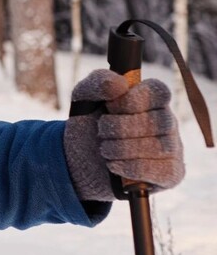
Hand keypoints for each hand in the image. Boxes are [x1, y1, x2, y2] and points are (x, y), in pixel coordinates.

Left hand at [64, 69, 183, 201]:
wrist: (82, 161)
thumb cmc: (89, 124)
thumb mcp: (84, 98)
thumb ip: (98, 82)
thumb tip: (120, 84)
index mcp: (151, 99)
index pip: (158, 91)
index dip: (133, 99)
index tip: (110, 106)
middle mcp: (167, 121)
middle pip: (158, 120)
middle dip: (120, 127)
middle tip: (101, 131)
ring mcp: (173, 147)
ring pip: (160, 147)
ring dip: (122, 148)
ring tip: (104, 149)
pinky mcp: (172, 173)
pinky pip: (162, 170)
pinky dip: (132, 167)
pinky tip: (114, 164)